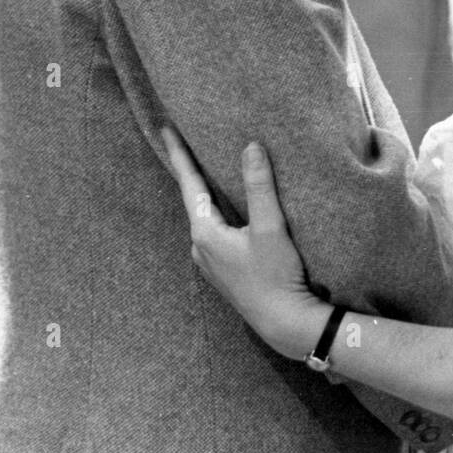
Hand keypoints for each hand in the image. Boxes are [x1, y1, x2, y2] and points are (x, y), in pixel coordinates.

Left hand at [160, 128, 331, 360]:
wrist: (285, 324)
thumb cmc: (276, 277)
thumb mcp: (270, 228)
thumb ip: (259, 186)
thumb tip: (250, 146)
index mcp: (205, 233)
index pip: (189, 183)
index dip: (180, 154)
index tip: (167, 129)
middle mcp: (201, 247)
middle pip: (193, 199)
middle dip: (191, 171)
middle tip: (186, 142)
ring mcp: (211, 262)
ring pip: (205, 217)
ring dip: (205, 192)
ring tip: (207, 169)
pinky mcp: (225, 271)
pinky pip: (215, 231)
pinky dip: (217, 211)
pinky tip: (228, 208)